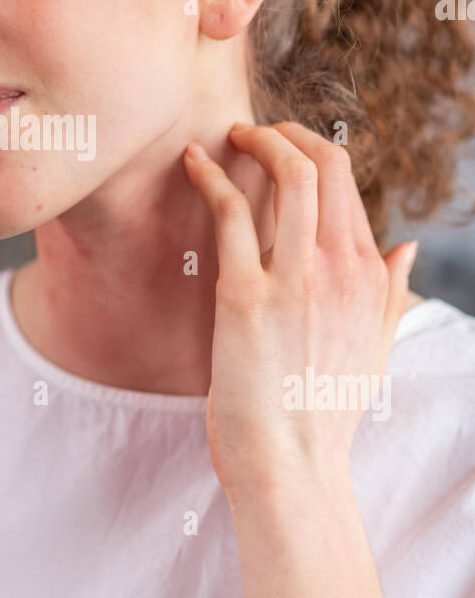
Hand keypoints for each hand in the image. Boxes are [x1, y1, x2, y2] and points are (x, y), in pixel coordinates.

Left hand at [183, 121, 416, 501]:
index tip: (280, 147)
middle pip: (324, 163)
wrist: (290, 466)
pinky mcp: (245, 296)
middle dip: (285, 133)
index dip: (309, 150)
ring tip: (228, 138)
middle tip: (253, 132)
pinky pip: (231, 215)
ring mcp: (295, 280)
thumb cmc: (321, 413)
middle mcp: (339, 268)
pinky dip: (210, 177)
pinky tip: (192, 164)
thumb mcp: (373, 350)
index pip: (346, 181)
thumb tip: (406, 245)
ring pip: (289, 175)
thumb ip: (389, 292)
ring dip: (255, 142)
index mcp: (367, 276)